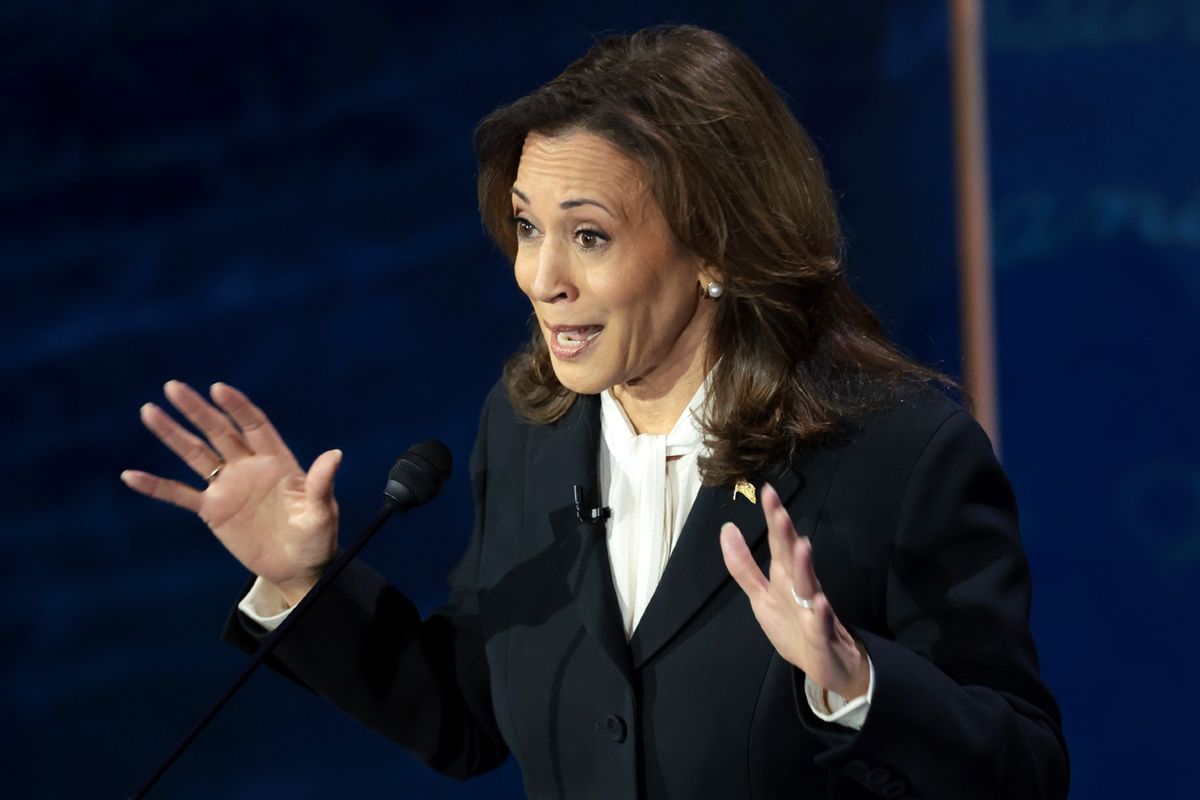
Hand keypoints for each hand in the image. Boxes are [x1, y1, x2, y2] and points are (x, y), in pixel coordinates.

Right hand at [121, 380, 340, 605]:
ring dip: (173, 434)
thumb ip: (321, 484)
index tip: (218, 388)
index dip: (237, 406)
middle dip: (197, 410)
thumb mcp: (322, 512)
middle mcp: (249, 467)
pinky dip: (156, 486)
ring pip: (196, 454)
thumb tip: (335, 454)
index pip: (254, 425)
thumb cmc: (316, 537)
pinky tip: (131, 475)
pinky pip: (180, 494)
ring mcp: (229, 486)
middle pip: (219, 431)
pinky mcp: (213, 510)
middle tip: (173, 387)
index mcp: (277, 461)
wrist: (298, 567)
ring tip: (149, 411)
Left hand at [719, 483, 868, 700]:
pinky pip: (820, 624)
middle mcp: (800, 588)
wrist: (830, 666)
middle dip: (785, 534)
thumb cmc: (794, 627)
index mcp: (784, 578)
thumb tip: (727, 528)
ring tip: (801, 545)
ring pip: (808, 586)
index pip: (777, 543)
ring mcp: (812, 612)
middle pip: (791, 558)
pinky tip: (819, 602)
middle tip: (779, 510)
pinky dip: (820, 614)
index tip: (766, 491)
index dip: (772, 519)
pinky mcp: (821, 637)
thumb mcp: (762, 596)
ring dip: (804, 567)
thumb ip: (743, 565)